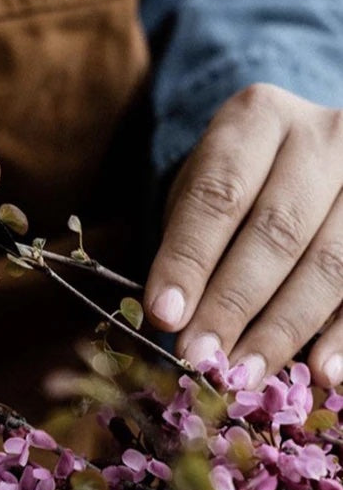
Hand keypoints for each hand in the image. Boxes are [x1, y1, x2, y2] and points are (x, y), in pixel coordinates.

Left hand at [145, 84, 342, 387]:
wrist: (308, 151)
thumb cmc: (240, 178)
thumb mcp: (204, 186)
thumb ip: (190, 241)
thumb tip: (174, 319)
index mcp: (259, 116)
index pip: (218, 194)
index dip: (189, 259)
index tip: (162, 314)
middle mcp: (324, 136)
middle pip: (276, 231)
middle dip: (233, 303)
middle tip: (202, 357)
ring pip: (332, 262)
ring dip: (285, 329)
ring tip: (245, 373)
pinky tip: (324, 371)